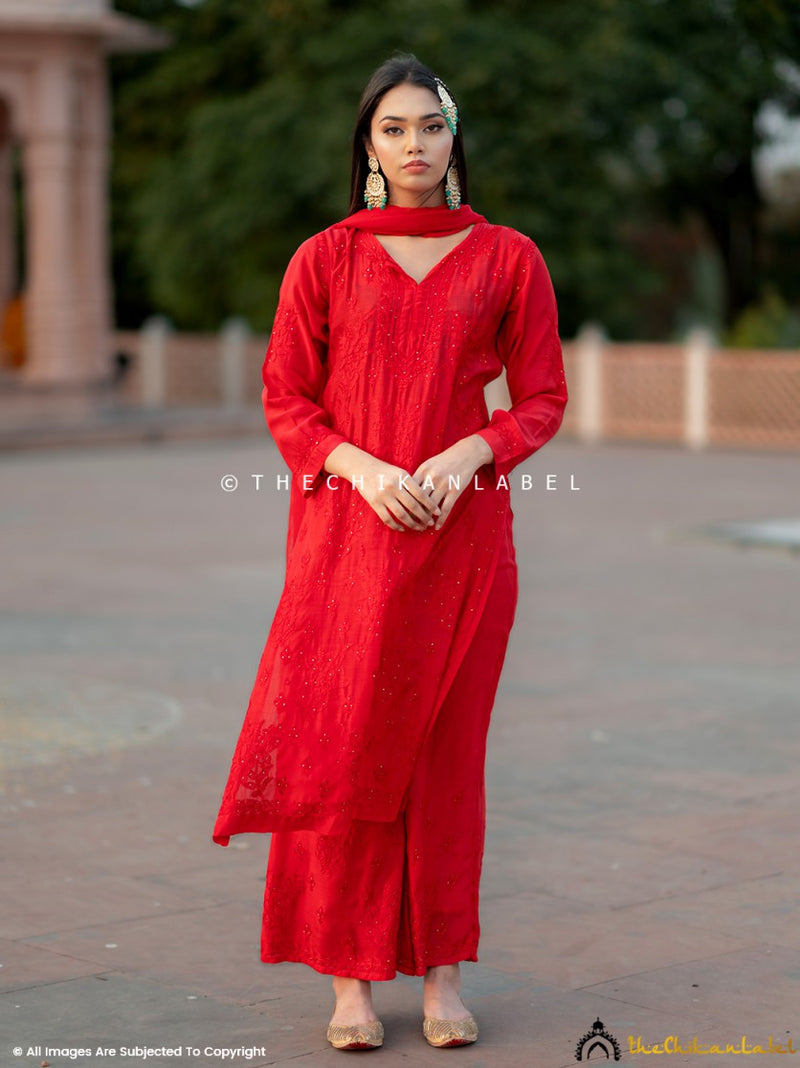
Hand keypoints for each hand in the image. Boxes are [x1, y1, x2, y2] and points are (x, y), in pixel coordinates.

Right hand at [324, 443, 440, 531]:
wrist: (363, 468)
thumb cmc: (386, 471)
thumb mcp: (400, 472)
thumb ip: (412, 484)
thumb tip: (428, 500)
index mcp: (403, 477)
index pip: (421, 494)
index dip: (431, 505)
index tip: (438, 512)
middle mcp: (394, 486)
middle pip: (413, 506)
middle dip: (424, 517)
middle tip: (430, 523)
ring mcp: (383, 495)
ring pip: (402, 515)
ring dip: (412, 524)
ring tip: (419, 528)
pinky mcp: (374, 503)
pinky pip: (387, 519)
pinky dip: (396, 526)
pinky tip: (403, 528)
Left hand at [411, 435, 493, 530]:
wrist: (465, 453)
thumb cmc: (444, 461)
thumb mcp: (428, 465)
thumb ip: (418, 477)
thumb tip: (405, 492)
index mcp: (423, 470)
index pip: (409, 490)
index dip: (404, 503)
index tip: (400, 512)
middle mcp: (432, 478)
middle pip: (418, 500)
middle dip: (413, 514)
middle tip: (409, 524)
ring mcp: (444, 484)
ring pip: (431, 507)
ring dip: (426, 519)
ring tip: (422, 527)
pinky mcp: (455, 490)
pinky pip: (446, 509)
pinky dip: (440, 520)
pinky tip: (436, 527)